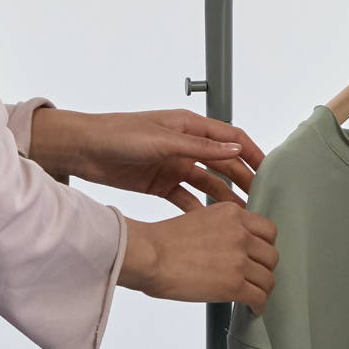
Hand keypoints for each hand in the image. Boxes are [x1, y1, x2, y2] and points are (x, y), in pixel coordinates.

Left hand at [30, 106, 264, 204]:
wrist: (81, 149)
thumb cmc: (117, 134)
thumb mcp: (162, 140)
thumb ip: (199, 146)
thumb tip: (235, 147)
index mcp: (188, 126)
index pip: (230, 136)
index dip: (251, 152)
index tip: (268, 170)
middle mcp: (184, 144)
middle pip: (222, 161)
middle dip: (242, 178)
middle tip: (258, 198)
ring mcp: (172, 164)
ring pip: (206, 181)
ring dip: (223, 196)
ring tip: (239, 215)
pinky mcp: (159, 183)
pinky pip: (186, 197)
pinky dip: (198, 207)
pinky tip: (209, 221)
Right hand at [119, 200, 279, 309]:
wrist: (148, 256)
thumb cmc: (162, 241)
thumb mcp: (199, 218)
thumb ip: (221, 228)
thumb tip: (230, 247)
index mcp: (232, 214)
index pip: (268, 231)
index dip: (265, 247)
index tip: (258, 257)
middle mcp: (241, 234)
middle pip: (271, 255)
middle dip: (264, 268)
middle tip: (255, 278)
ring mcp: (239, 259)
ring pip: (268, 278)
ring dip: (263, 289)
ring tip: (254, 296)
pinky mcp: (234, 284)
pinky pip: (259, 297)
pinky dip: (259, 305)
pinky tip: (252, 309)